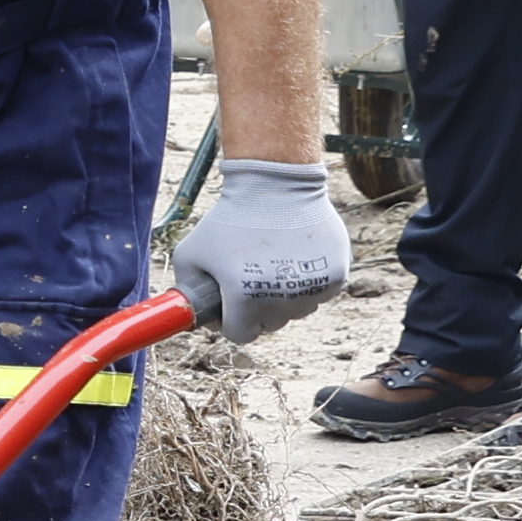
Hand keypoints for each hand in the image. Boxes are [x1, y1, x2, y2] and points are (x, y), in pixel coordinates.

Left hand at [168, 157, 350, 347]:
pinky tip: (296, 257)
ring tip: (275, 263)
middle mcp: (281, 300)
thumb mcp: (190, 252)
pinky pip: (319, 294)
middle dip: (258, 309)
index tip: (231, 302)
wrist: (275, 185)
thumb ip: (185, 288)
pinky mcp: (336, 275)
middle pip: (270, 325)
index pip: (240, 335)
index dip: (232, 320)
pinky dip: (309, 283)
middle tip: (253, 278)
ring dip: (285, 297)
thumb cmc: (229, 219)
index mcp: (245, 298)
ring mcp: (312, 288)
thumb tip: (191, 314)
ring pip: (297, 311)